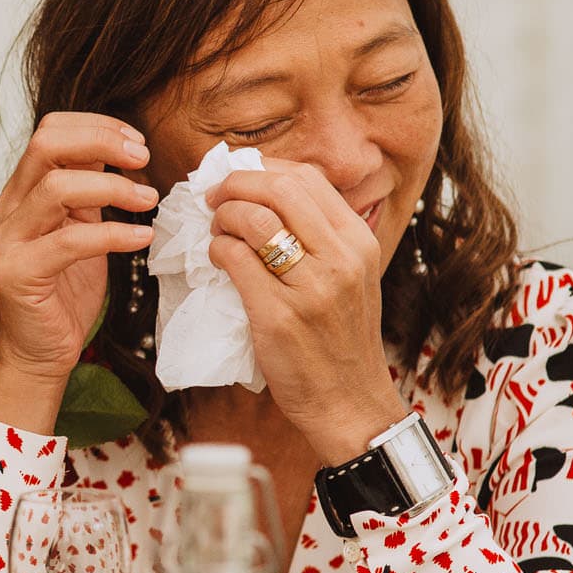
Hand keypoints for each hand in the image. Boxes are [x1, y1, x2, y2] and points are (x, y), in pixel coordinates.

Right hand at [0, 113, 155, 433]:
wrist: (41, 354)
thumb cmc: (65, 294)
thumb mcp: (80, 229)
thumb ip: (89, 192)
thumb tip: (122, 151)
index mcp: (19, 194)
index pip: (48, 132)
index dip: (96, 127)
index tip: (137, 144)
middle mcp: (6, 211)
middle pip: (46, 145)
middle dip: (101, 142)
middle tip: (144, 158)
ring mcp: (7, 242)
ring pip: (56, 188)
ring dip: (113, 187)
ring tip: (148, 200)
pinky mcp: (19, 274)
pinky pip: (69, 241)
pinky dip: (113, 233)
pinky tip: (142, 237)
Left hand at [204, 158, 406, 463]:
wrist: (350, 403)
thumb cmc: (342, 339)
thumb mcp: (352, 278)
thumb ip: (322, 237)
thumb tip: (267, 194)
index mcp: (359, 241)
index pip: (308, 178)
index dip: (263, 169)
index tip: (239, 178)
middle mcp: (341, 258)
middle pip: (280, 187)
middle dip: (235, 183)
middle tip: (213, 197)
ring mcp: (311, 287)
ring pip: (253, 218)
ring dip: (222, 216)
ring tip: (215, 230)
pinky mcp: (278, 315)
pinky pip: (234, 259)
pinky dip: (216, 249)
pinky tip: (216, 259)